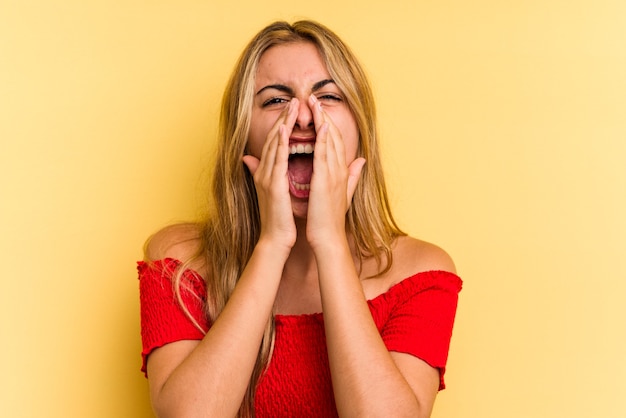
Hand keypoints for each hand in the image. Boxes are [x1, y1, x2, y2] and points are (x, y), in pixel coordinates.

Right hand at [243, 99, 299, 250]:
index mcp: (266, 172)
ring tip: (292, 106)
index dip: (282, 124)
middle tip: (294, 99)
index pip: (275, 143)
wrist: (276, 239)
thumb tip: (250, 160)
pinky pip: (277, 160)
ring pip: (274, 144)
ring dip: (283, 123)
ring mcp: (267, 177)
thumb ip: (265, 174)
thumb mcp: (274, 193)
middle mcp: (263, 171)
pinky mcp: (273, 185)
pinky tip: (284, 129)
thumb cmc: (280, 219)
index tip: (293, 109)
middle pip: (273, 138)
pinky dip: (280, 143)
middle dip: (284, 117)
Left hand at [305, 95, 365, 248]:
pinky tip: (317, 125)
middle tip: (314, 98)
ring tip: (313, 103)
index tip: (320, 109)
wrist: (328, 237)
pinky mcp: (324, 180)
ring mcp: (334, 174)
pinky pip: (323, 154)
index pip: (336, 141)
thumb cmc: (330, 219)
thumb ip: (352, 176)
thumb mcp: (342, 193)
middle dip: (324, 115)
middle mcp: (340, 170)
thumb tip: (361, 161)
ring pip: (329, 140)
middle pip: (334, 136)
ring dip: (322, 120)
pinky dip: (320, 138)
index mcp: (342, 172)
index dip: (328, 123)